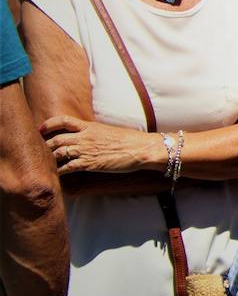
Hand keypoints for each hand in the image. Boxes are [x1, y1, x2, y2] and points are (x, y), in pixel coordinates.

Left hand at [40, 116, 159, 175]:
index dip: (49, 124)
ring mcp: (86, 150)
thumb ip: (95, 133)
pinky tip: (56, 174)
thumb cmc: (130, 140)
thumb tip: (88, 136)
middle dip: (45, 145)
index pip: (64, 120)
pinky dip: (59, 171)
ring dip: (50, 159)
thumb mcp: (109, 131)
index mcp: (90, 126)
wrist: (141, 148)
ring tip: (46, 164)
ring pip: (58, 153)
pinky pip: (67, 167)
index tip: (41, 129)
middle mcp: (85, 137)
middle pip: (57, 139)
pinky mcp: (89, 164)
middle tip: (39, 151)